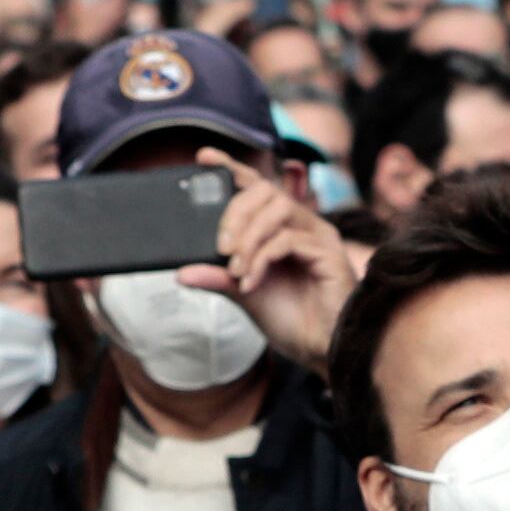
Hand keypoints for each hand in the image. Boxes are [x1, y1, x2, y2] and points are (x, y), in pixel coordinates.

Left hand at [184, 146, 358, 370]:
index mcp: (283, 227)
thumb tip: (181, 272)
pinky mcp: (328, 252)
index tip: (203, 158)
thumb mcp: (245, 295)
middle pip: (265, 191)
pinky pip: (288, 240)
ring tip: (236, 269)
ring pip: (277, 210)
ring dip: (248, 237)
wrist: (321, 351)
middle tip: (220, 248)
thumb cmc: (291, 321)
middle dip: (235, 213)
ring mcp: (318, 236)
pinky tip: (251, 283)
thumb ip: (219, 278)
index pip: (256, 186)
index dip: (231, 168)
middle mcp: (303, 224)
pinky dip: (263, 258)